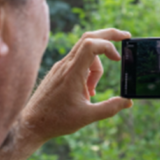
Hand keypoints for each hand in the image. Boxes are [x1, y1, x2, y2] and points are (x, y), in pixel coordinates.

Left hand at [0, 28, 132, 159]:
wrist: (31, 124)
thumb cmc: (56, 121)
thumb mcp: (87, 117)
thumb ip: (110, 108)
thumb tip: (128, 101)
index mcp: (72, 72)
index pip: (91, 44)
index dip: (109, 45)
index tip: (118, 59)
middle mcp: (66, 65)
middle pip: (89, 37)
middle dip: (109, 36)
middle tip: (126, 37)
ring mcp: (61, 66)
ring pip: (85, 53)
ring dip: (97, 67)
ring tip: (92, 92)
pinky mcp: (58, 72)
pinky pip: (78, 62)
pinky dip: (88, 71)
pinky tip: (86, 91)